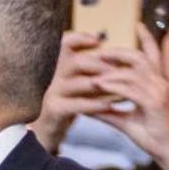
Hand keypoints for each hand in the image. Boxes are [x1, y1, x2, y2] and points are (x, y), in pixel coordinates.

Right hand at [31, 32, 115, 152]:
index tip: (99, 40)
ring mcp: (53, 93)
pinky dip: (94, 104)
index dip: (81, 38)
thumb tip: (113, 50)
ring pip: (77, 83)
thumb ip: (91, 68)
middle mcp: (54, 76)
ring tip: (120, 89)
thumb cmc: (70, 103)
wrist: (48, 130)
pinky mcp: (54, 110)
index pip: (65, 43)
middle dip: (101, 65)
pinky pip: (76, 104)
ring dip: (102, 85)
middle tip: (121, 71)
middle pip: (76, 62)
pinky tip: (109, 106)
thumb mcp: (79, 82)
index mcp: (60, 65)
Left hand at [89, 26, 168, 169]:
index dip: (147, 39)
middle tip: (98, 52)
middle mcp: (160, 83)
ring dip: (110, 72)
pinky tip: (99, 86)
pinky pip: (131, 90)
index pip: (152, 55)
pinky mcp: (155, 102)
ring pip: (132, 73)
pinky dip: (114, 87)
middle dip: (118, 53)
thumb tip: (88, 108)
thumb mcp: (126, 121)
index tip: (137, 24)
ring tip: (92, 72)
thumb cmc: (152, 136)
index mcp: (157, 83)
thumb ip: (108, 112)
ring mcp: (159, 91)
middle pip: (138, 58)